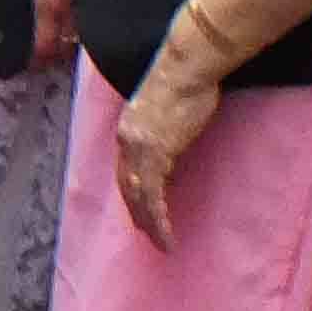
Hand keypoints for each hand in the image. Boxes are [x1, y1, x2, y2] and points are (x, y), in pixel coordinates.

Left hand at [3, 0, 84, 70]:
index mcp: (49, 4)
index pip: (45, 43)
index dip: (38, 59)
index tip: (31, 65)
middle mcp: (72, 9)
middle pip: (68, 42)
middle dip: (59, 52)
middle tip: (49, 52)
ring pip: (82, 28)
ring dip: (73, 35)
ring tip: (64, 32)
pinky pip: (91, 10)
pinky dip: (84, 15)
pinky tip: (78, 5)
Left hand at [111, 49, 221, 249]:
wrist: (187, 67)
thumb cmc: (186, 82)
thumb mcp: (167, 112)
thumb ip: (162, 131)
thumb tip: (170, 146)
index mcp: (128, 129)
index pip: (125, 169)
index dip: (131, 190)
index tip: (139, 208)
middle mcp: (126, 141)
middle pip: (126, 185)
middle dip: (136, 212)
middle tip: (147, 233)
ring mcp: (139, 149)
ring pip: (137, 196)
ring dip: (148, 222)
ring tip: (160, 242)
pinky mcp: (156, 155)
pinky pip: (153, 196)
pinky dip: (159, 219)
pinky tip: (166, 234)